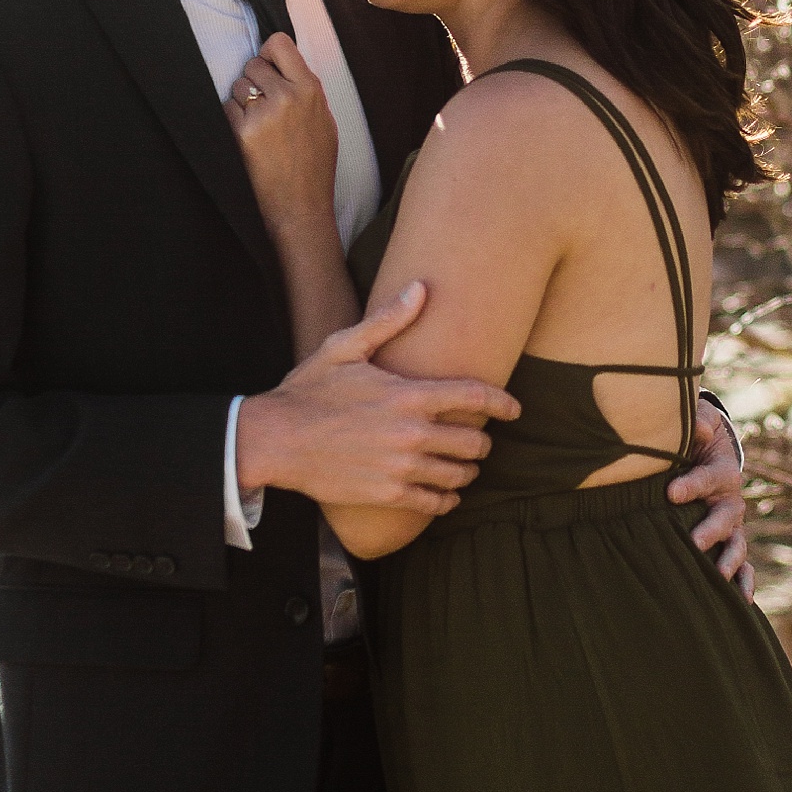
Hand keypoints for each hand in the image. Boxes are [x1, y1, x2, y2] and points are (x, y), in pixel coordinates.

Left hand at [224, 38, 338, 233]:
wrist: (302, 206)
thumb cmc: (315, 166)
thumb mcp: (324, 121)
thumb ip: (306, 91)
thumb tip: (285, 67)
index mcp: (310, 89)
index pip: (279, 43)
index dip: (269, 53)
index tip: (269, 67)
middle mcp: (287, 96)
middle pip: (253, 63)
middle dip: (254, 81)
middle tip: (263, 105)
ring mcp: (264, 113)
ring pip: (237, 85)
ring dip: (241, 101)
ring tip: (259, 125)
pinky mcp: (243, 132)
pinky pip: (227, 108)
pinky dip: (233, 120)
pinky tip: (249, 138)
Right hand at [236, 283, 520, 516]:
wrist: (276, 440)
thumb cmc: (310, 391)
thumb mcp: (345, 348)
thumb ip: (389, 320)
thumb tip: (421, 288)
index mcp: (409, 394)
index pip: (476, 398)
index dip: (503, 403)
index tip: (514, 408)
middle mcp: (412, 433)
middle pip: (475, 442)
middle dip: (483, 440)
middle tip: (478, 439)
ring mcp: (402, 467)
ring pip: (459, 474)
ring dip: (468, 470)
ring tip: (464, 466)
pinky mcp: (389, 494)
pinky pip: (436, 503)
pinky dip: (448, 499)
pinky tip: (446, 493)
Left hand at [668, 399, 752, 598]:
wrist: (708, 453)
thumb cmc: (697, 438)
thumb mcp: (700, 421)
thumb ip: (699, 421)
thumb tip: (701, 429)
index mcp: (722, 470)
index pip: (708, 477)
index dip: (692, 485)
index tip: (671, 493)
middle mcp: (731, 501)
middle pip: (726, 517)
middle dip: (711, 530)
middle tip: (694, 543)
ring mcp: (732, 525)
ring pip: (737, 544)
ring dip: (730, 561)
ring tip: (718, 577)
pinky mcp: (728, 542)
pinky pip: (742, 566)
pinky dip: (745, 583)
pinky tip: (742, 603)